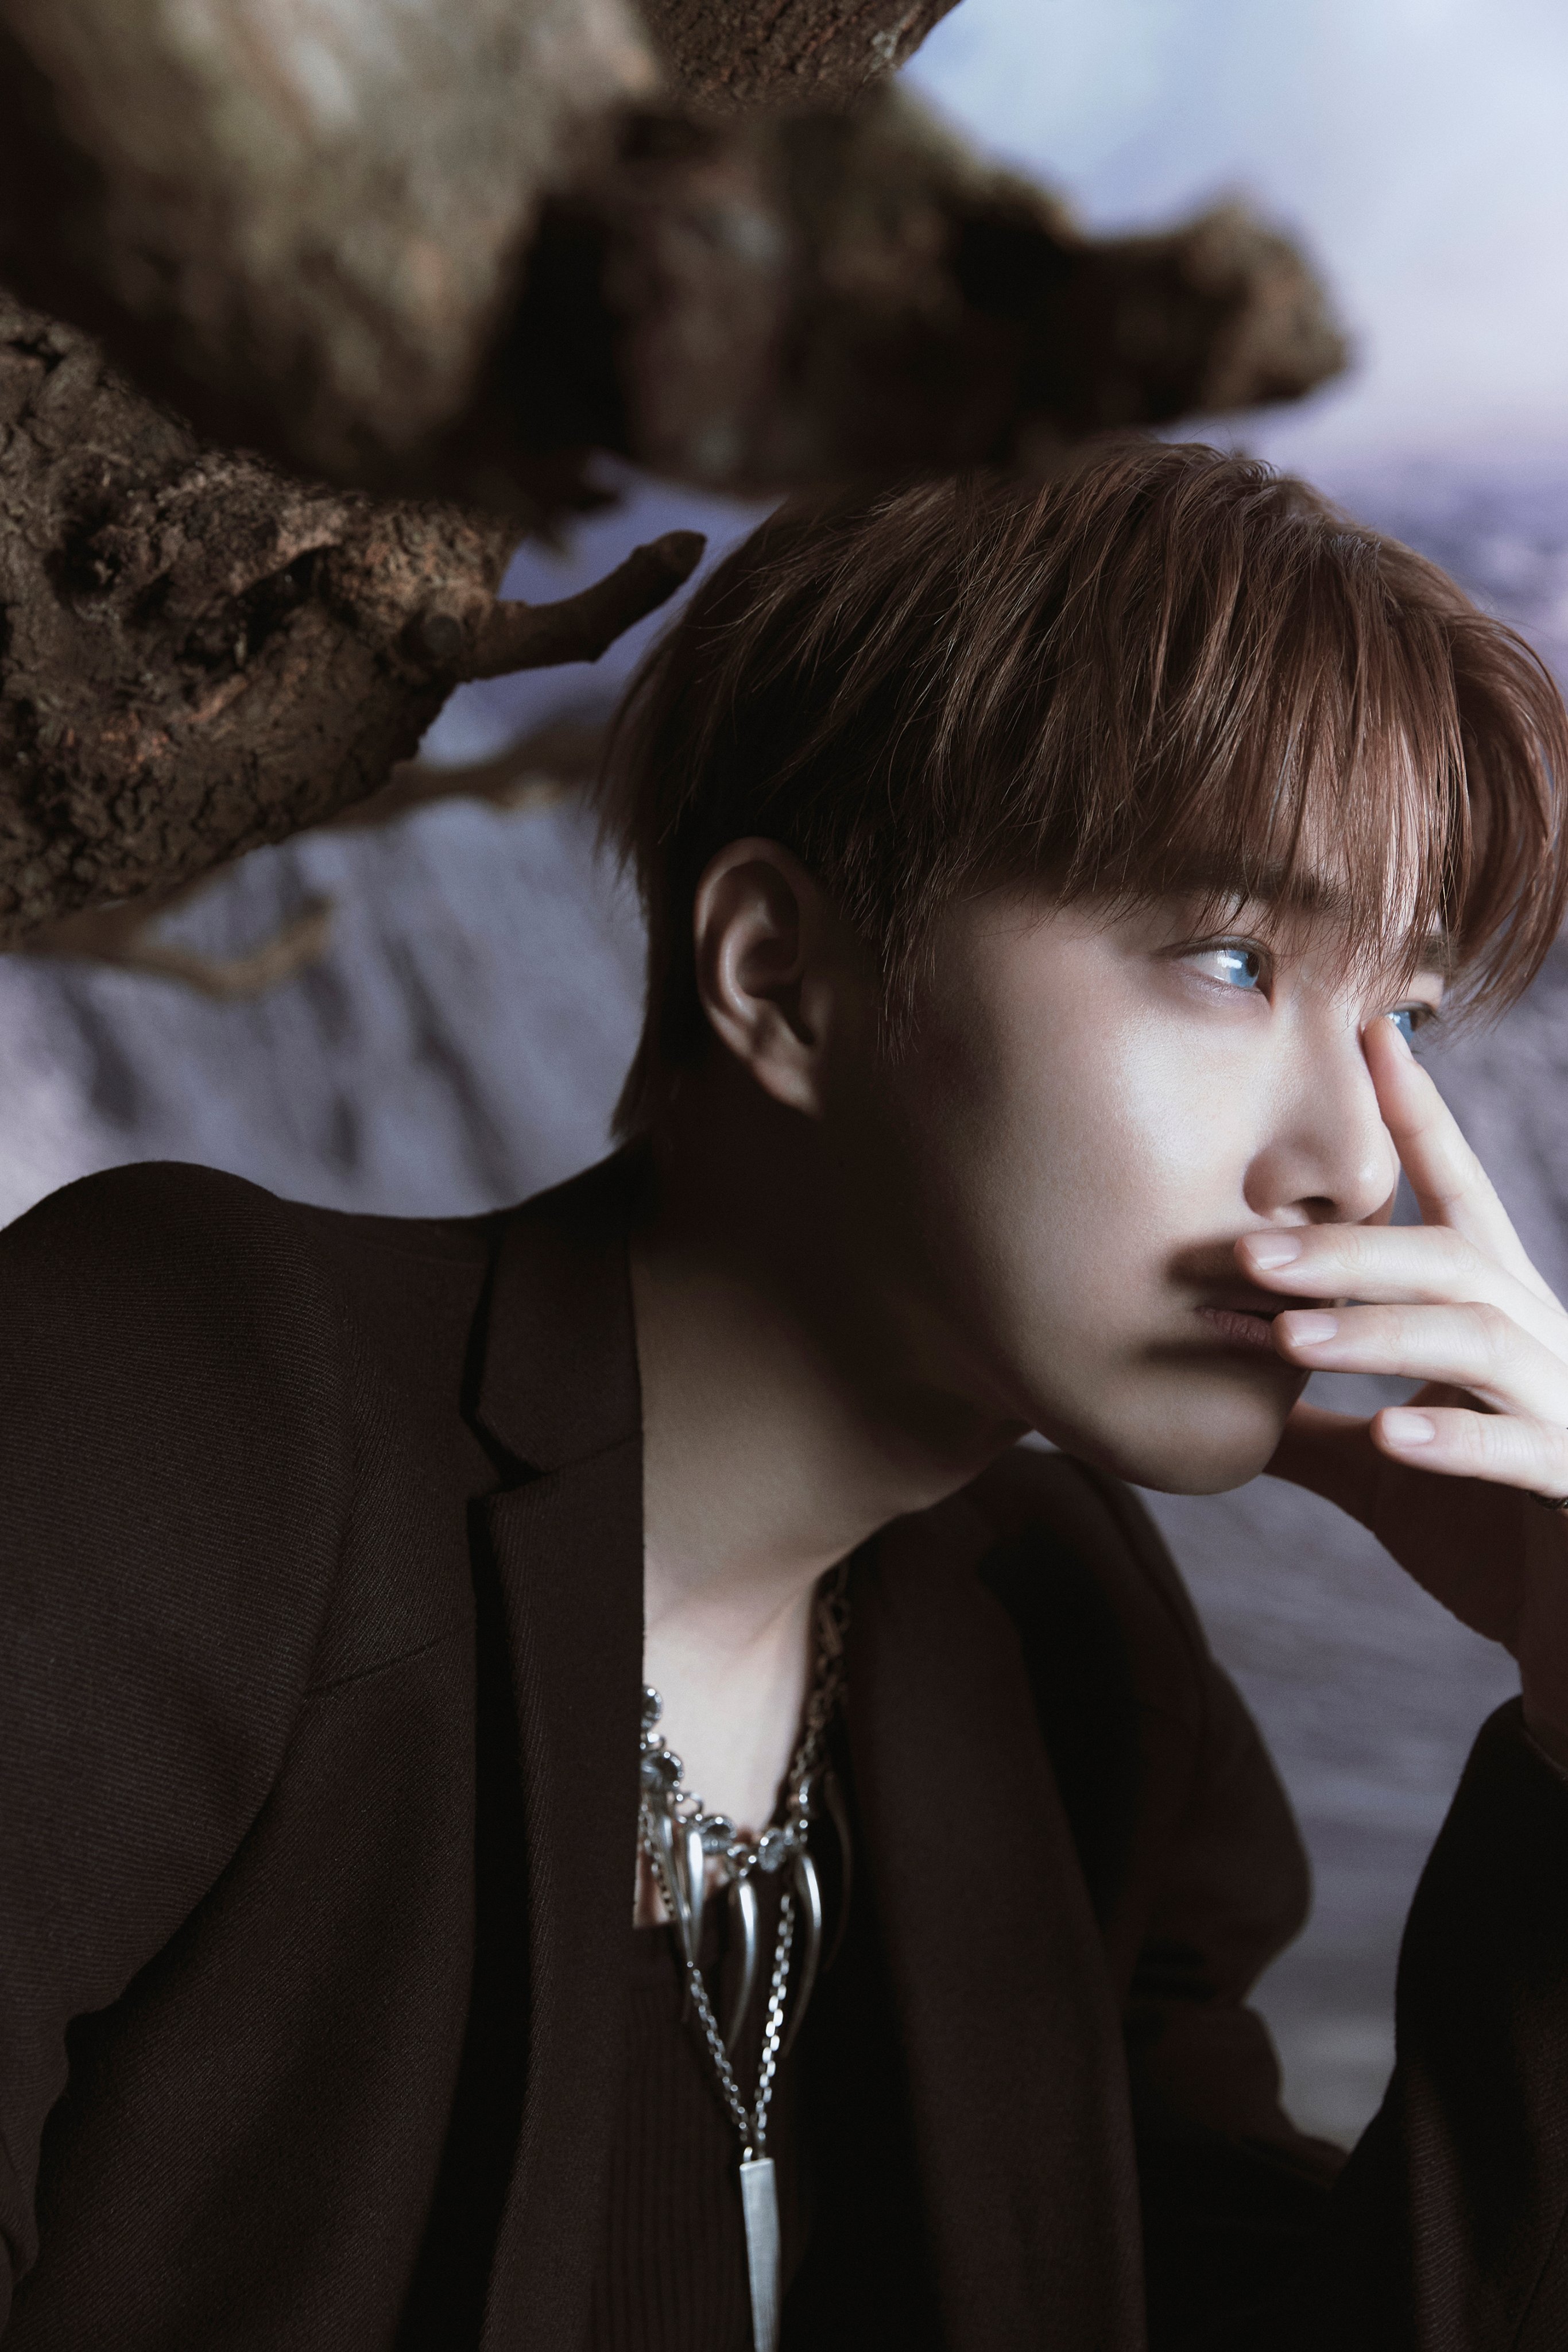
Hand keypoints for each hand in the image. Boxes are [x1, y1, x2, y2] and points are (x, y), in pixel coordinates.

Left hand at [1246, 1016, 1567, 1761]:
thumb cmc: (1492, 1538)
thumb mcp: (1386, 1472)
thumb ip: (1313, 1429)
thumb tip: (1229, 1396)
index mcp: (1493, 1320)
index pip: (1456, 1197)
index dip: (1419, 1117)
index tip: (1371, 1033)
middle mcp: (1537, 1344)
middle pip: (1446, 1261)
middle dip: (1348, 1250)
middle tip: (1244, 1249)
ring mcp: (1565, 1408)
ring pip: (1476, 1341)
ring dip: (1375, 1334)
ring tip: (1285, 1339)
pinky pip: (1523, 1449)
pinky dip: (1455, 1439)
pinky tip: (1387, 1434)